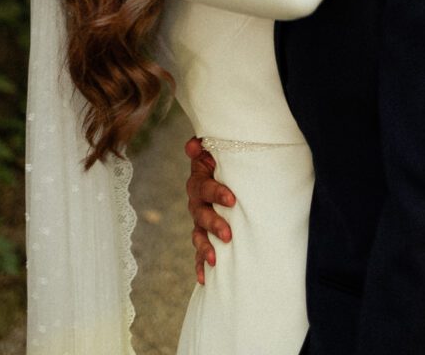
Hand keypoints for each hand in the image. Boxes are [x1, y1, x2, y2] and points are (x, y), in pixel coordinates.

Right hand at [185, 136, 235, 283]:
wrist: (221, 170)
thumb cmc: (223, 159)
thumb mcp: (216, 150)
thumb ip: (203, 147)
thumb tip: (193, 145)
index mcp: (199, 181)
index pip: (205, 188)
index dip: (217, 193)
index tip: (232, 200)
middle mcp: (195, 202)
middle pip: (200, 214)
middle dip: (213, 225)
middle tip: (228, 234)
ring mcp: (198, 220)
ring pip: (198, 235)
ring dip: (204, 248)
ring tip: (215, 259)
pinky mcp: (203, 234)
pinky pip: (198, 251)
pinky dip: (200, 265)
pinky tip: (204, 278)